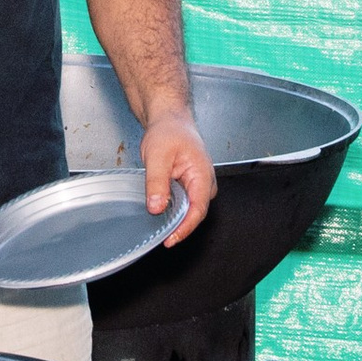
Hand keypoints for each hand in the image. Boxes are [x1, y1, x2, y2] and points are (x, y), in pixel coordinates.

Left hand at [140, 106, 214, 247]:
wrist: (169, 120)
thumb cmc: (168, 132)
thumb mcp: (157, 156)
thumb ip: (157, 183)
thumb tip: (156, 208)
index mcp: (203, 176)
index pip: (197, 211)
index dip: (184, 228)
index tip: (169, 240)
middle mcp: (205, 184)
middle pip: (194, 214)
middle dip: (178, 228)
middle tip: (159, 237)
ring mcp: (198, 186)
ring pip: (188, 210)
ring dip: (175, 220)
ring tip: (157, 227)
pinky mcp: (190, 186)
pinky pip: (183, 204)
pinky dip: (172, 210)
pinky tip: (159, 213)